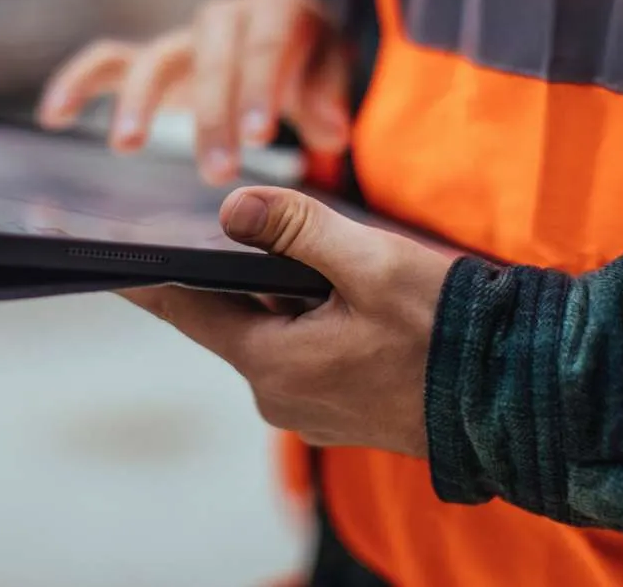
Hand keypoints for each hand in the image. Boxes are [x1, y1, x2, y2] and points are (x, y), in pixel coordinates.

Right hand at [36, 0, 349, 185]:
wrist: (288, 26)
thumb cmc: (310, 55)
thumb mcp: (333, 68)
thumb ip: (329, 97)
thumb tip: (333, 132)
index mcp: (273, 11)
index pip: (264, 47)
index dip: (257, 89)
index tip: (256, 136)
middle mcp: (222, 18)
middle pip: (209, 60)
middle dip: (212, 116)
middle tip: (217, 172)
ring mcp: (182, 38)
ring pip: (152, 58)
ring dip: (138, 101)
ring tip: (126, 146)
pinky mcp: (152, 59)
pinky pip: (107, 61)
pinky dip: (78, 82)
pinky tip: (54, 116)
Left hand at [121, 187, 454, 457]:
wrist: (516, 395)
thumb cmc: (447, 329)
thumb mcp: (369, 262)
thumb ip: (296, 230)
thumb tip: (231, 210)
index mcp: (274, 363)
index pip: (187, 310)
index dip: (146, 279)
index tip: (107, 259)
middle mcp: (281, 397)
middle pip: (235, 318)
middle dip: (236, 275)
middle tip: (239, 226)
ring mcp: (313, 411)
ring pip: (275, 335)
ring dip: (284, 297)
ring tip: (317, 259)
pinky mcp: (343, 412)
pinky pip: (306, 355)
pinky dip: (310, 322)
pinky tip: (344, 296)